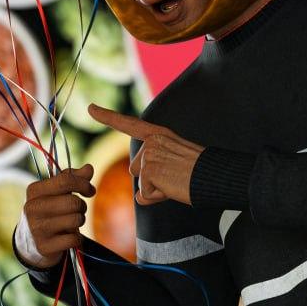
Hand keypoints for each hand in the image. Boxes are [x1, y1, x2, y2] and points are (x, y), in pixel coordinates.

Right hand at [17, 164, 94, 268]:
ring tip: (70, 223)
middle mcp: (32, 208)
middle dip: (82, 206)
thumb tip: (89, 168)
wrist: (29, 242)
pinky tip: (67, 237)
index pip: (65, 181)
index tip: (90, 191)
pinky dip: (76, 239)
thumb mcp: (55, 192)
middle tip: (77, 210)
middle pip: (73, 202)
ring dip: (79, 221)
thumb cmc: (48, 210)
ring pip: (76, 220)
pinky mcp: (44, 246)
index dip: (83, 184)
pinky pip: (74, 239)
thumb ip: (72, 178)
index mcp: (34, 190)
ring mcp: (37, 228)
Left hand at [87, 104, 203, 205]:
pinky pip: (145, 194)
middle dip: (152, 180)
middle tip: (176, 176)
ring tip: (176, 181)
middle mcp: (152, 141)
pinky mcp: (150, 170)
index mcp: (158, 135)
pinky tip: (173, 187)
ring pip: (141, 183)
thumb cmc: (200, 173)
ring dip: (156, 189)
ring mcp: (150, 154)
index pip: (129, 124)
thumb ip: (154, 176)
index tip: (90, 108)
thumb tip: (139, 197)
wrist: (215, 176)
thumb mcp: (174, 166)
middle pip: (136, 170)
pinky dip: (158, 197)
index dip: (107, 117)